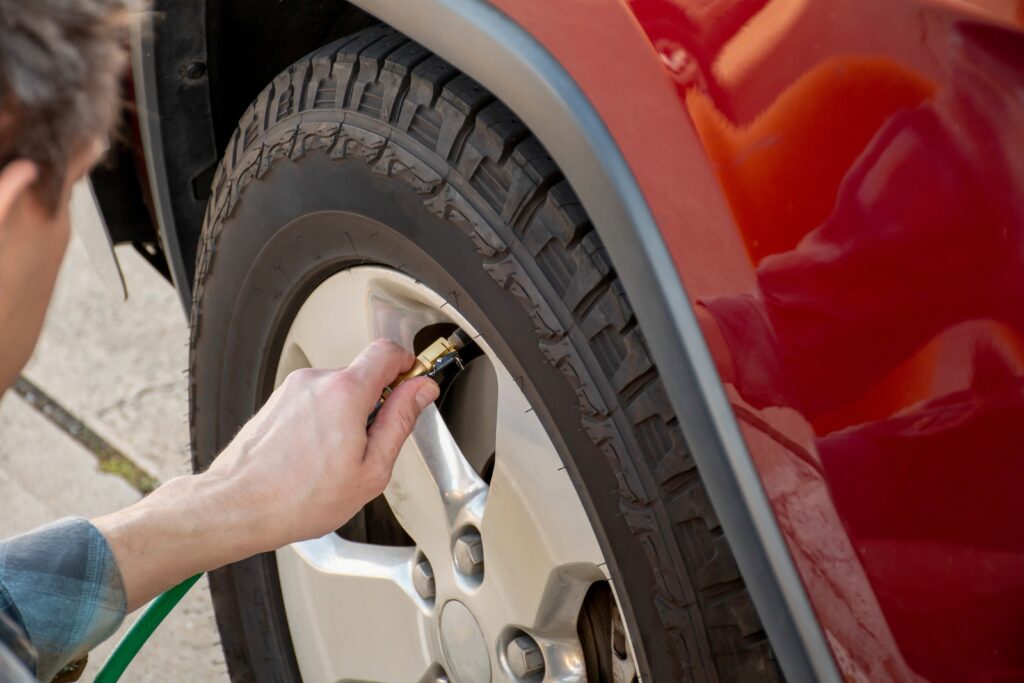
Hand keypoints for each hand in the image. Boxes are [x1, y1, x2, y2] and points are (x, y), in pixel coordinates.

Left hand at [207, 338, 439, 548]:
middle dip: (376, 404)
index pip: (388, 351)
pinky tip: (315, 457)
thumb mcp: (371, 469)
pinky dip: (323, 422)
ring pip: (338, 391)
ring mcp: (292, 389)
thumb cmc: (298, 497)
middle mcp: (316, 381)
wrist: (237, 506)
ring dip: (348, 416)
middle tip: (372, 445)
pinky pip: (314, 402)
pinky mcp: (277, 401)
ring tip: (337, 458)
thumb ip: (401, 421)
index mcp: (345, 392)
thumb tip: (421, 392)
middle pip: (363, 374)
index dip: (408, 366)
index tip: (413, 385)